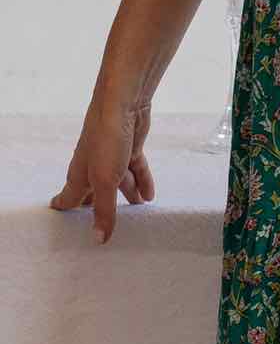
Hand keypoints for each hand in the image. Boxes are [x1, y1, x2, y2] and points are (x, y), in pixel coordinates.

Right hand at [49, 96, 155, 244]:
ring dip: (127, 196)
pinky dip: (142, 182)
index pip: (68, 198)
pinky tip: (150, 196)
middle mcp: (93, 167)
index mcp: (79, 175)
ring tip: (136, 214)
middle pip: (94, 193)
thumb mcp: (105, 180)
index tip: (67, 226)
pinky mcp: (129, 148)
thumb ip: (103, 210)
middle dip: (98, 208)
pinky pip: (136, 170)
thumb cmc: (105, 139)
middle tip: (104, 226)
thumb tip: (98, 239)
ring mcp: (112, 157)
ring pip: (119, 182)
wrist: (123, 104)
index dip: (66, 210)